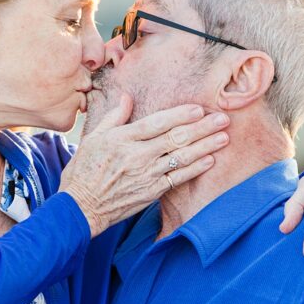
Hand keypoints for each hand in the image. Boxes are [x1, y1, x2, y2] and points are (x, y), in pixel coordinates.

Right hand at [60, 94, 229, 236]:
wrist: (80, 206)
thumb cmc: (84, 171)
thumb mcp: (93, 138)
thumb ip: (114, 117)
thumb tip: (127, 97)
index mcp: (122, 139)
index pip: (157, 122)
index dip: (180, 115)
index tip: (199, 109)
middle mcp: (137, 155)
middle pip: (176, 138)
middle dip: (202, 127)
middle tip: (223, 119)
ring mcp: (146, 175)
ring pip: (181, 157)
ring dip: (205, 146)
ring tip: (223, 137)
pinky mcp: (151, 192)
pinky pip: (178, 178)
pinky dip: (195, 169)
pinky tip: (209, 160)